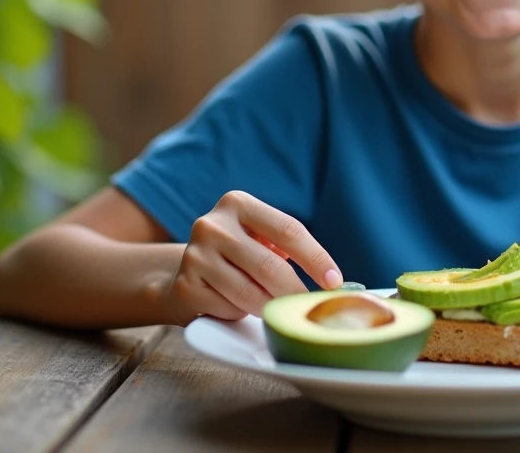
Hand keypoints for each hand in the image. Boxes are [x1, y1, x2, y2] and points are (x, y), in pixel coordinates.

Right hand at [160, 190, 341, 324]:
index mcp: (237, 204)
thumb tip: (332, 279)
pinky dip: (242, 315)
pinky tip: (242, 310)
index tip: (335, 281)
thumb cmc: (238, 255)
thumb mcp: (259, 238)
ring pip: (249, 292)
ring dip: (271, 307)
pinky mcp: (185, 287)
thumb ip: (287, 247)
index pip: (288, 230)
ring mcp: (195, 256)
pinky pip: (228, 309)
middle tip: (312, 308)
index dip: (316, 258)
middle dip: (296, 291)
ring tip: (279, 311)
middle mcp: (212, 225)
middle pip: (270, 265)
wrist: (184, 273)